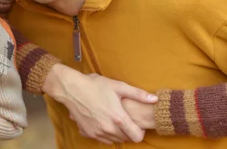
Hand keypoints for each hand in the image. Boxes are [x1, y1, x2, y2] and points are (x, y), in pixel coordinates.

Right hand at [42, 64, 156, 144]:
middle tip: (124, 118)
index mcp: (118, 118)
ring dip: (117, 133)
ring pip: (114, 140)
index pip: (137, 137)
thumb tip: (155, 99)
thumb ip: (138, 94)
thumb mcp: (117, 86)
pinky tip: (103, 121)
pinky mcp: (88, 133)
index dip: (140, 131)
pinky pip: (102, 139)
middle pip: (126, 139)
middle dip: (128, 131)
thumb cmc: (94, 85)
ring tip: (113, 119)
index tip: (136, 122)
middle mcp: (108, 129)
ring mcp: (97, 132)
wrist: (71, 88)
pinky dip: (105, 134)